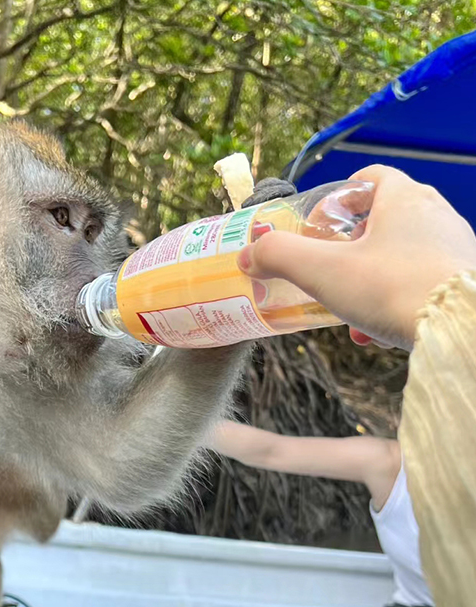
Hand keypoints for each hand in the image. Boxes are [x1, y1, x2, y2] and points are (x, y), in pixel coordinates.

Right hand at [237, 165, 475, 349]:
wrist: (459, 327)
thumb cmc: (393, 288)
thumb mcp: (322, 270)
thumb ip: (279, 256)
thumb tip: (249, 255)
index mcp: (403, 198)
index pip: (370, 177)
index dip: (339, 198)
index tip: (318, 225)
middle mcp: (435, 214)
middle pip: (383, 219)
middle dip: (349, 249)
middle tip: (328, 271)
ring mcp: (453, 247)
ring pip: (400, 255)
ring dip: (368, 279)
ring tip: (349, 310)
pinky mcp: (462, 278)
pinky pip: (419, 282)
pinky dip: (392, 301)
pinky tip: (376, 332)